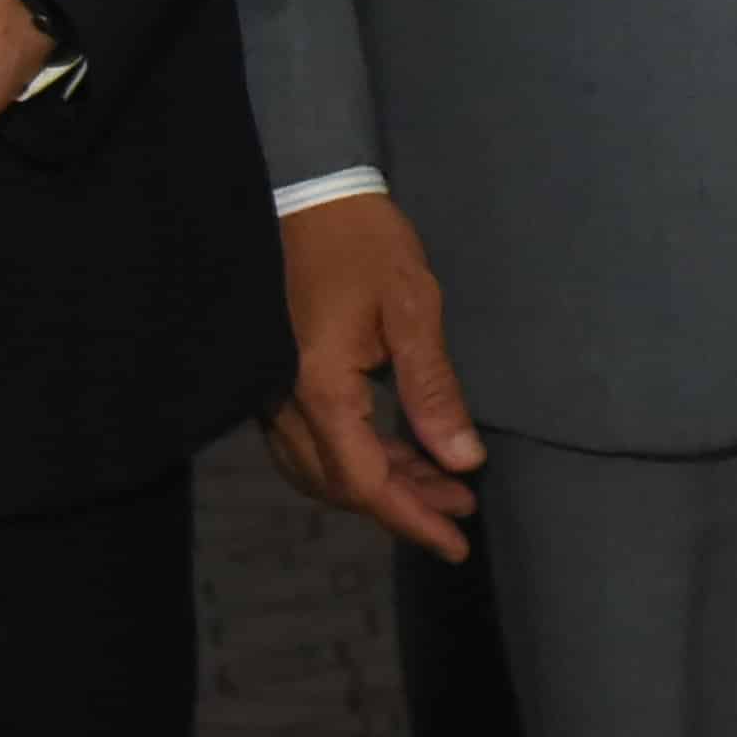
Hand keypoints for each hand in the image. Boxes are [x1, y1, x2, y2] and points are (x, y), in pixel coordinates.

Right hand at [261, 188, 483, 559]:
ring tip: (445, 484)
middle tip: (463, 508)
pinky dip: (358, 458)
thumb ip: (434, 389)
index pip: (365, 482)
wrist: (306, 193)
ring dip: (382, 484)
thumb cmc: (364, 242)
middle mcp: (285, 403)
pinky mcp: (276, 382)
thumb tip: (463, 460)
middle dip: (404, 504)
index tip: (457, 543)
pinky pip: (313, 443)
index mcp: (319, 389)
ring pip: (324, 469)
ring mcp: (273, 395)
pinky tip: (402, 453)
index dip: (412, 519)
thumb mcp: (413, 308)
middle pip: (342, 485)